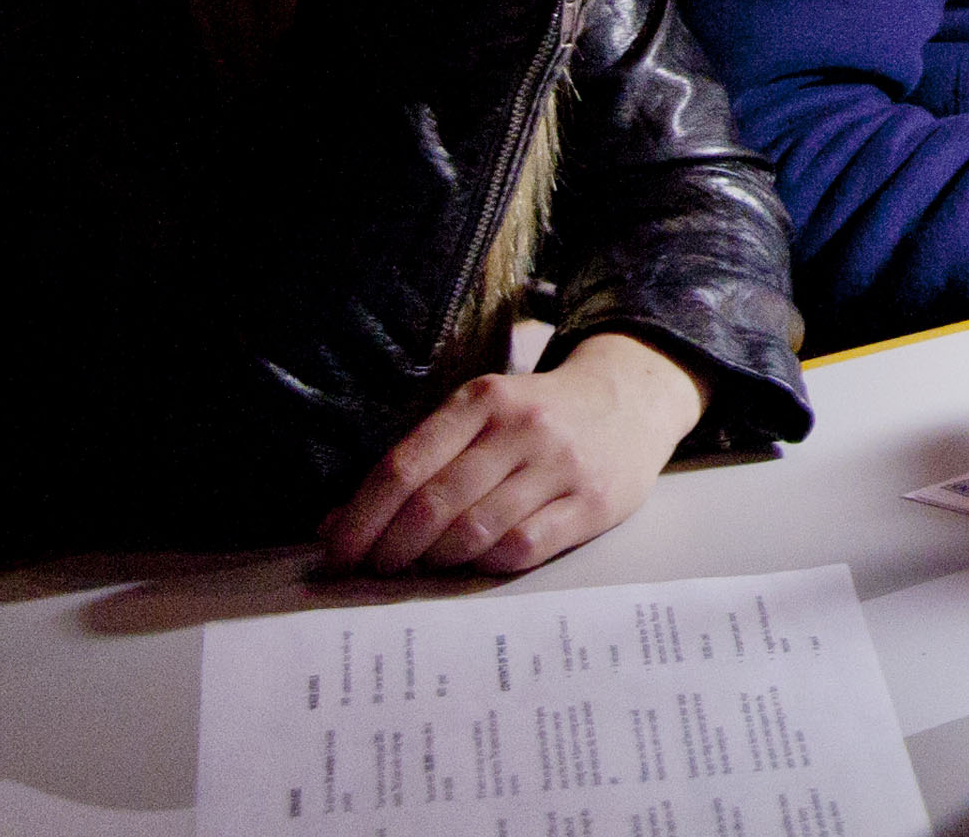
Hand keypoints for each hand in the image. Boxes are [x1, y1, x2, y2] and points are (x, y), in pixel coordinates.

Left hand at [321, 330, 703, 576]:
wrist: (632, 398)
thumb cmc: (537, 417)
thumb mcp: (482, 415)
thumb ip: (421, 461)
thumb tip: (336, 524)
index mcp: (483, 400)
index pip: (404, 466)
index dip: (362, 517)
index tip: (337, 552)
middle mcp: (521, 428)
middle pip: (433, 503)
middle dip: (391, 548)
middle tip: (375, 569)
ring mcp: (560, 466)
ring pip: (473, 531)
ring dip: (435, 560)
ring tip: (423, 566)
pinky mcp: (593, 503)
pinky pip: (522, 547)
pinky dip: (486, 563)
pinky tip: (476, 562)